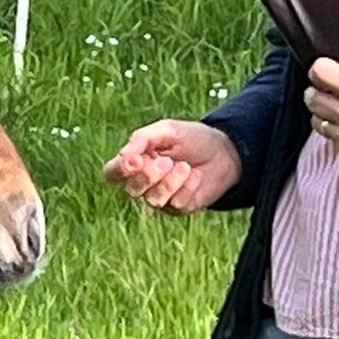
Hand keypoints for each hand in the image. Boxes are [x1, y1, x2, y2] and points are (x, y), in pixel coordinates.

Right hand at [103, 119, 241, 213]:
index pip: (113, 173)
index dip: (118, 170)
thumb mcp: (168, 130)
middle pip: (131, 189)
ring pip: (153, 200)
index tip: (135, 161)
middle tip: (167, 161)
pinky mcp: (179, 208)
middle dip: (148, 176)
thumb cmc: (193, 138)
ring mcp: (161, 198)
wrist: (226, 152)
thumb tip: (125, 154)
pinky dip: (187, 187)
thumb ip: (144, 138)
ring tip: (184, 166)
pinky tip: (197, 176)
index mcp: (136, 161)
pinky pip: (176, 204)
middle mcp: (144, 183)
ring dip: (169, 183)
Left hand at [304, 58, 338, 183]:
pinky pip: (330, 141)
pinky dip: (335, 136)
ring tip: (333, 114)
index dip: (318, 71)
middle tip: (321, 93)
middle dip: (314, 93)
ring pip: (315, 120)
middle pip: (311, 97)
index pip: (321, 72)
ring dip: (321, 115)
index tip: (320, 73)